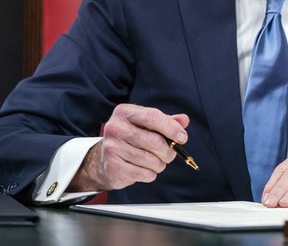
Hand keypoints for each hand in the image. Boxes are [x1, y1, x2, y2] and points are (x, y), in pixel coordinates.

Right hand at [68, 104, 189, 192]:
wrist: (104, 159)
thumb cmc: (131, 139)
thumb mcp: (147, 125)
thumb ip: (167, 121)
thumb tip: (184, 120)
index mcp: (125, 112)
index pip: (152, 117)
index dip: (171, 128)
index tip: (182, 137)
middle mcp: (115, 128)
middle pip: (154, 141)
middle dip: (168, 151)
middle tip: (170, 154)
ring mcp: (112, 148)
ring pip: (151, 160)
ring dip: (160, 164)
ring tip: (156, 162)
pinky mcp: (113, 167)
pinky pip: (144, 173)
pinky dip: (150, 174)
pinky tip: (145, 170)